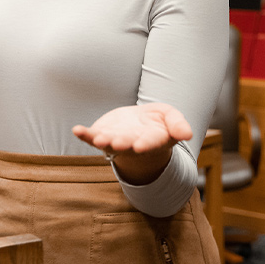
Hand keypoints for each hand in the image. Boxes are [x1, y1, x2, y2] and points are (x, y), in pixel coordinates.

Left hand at [72, 103, 191, 184]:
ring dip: (103, 141)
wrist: (139, 126)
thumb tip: (187, 134)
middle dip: (122, 144)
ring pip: (108, 143)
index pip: (150, 142)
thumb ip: (178, 125)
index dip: (146, 144)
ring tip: (98, 139)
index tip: (141, 145)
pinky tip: (77, 130)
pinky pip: (91, 136)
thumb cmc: (158, 123)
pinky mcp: (102, 134)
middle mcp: (133, 144)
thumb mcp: (171, 118)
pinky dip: (84, 134)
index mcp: (153, 140)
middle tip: (116, 143)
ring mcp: (116, 140)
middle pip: (128, 145)